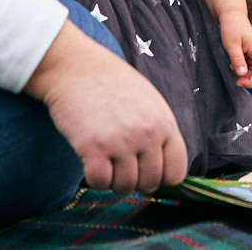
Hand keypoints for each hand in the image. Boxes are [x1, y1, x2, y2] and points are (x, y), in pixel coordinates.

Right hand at [25, 22, 188, 193]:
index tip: (145, 171)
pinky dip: (94, 178)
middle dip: (134, 179)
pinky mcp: (94, 148)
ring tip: (104, 157)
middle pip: (149, 182)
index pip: (176, 172)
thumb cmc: (110, 82)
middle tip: (118, 161)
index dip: (160, 177)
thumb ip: (158, 132)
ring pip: (125, 186)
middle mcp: (147, 134)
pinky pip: (100, 182)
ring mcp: (121, 142)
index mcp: (164, 122)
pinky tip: (90, 160)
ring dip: (112, 179)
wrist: (75, 66)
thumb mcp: (148, 101)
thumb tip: (162, 173)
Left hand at [218, 13, 251, 88]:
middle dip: (251, 80)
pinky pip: (251, 71)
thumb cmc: (232, 28)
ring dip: (245, 77)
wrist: (231, 19)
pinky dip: (243, 72)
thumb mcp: (231, 44)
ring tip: (233, 68)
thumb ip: (237, 59)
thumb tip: (242, 74)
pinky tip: (235, 66)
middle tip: (238, 82)